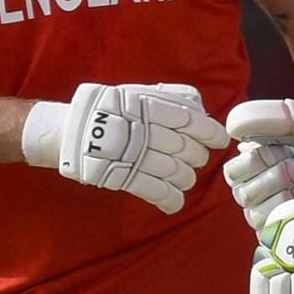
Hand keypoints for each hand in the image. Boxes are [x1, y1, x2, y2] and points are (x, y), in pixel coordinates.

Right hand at [55, 83, 228, 212]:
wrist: (73, 129)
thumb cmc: (111, 108)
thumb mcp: (140, 91)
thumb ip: (172, 96)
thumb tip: (201, 108)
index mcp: (151, 107)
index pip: (192, 121)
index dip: (211, 133)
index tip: (220, 140)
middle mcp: (147, 131)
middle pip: (189, 150)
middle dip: (197, 156)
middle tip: (194, 157)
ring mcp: (136, 156)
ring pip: (178, 173)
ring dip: (186, 178)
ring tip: (182, 176)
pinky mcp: (125, 178)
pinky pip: (158, 192)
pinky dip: (171, 200)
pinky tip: (175, 202)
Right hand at [224, 99, 293, 231]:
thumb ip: (279, 120)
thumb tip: (253, 123)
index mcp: (247, 169)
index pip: (234, 170)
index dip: (260, 159)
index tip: (286, 150)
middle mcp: (249, 196)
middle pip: (245, 193)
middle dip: (281, 175)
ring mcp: (261, 219)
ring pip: (259, 213)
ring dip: (291, 193)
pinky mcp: (277, 237)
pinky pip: (277, 229)